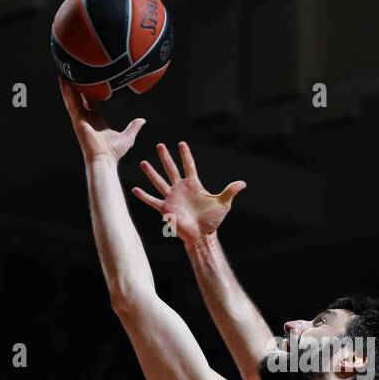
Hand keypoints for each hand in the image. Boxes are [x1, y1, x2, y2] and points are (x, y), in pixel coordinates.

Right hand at [58, 78, 143, 164]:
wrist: (105, 159)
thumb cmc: (113, 152)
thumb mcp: (127, 136)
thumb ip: (133, 127)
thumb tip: (142, 121)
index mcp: (96, 120)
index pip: (91, 102)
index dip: (88, 92)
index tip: (88, 82)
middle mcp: (87, 119)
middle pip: (79, 99)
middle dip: (76, 87)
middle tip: (73, 74)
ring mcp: (80, 119)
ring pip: (72, 100)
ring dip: (68, 88)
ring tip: (64, 75)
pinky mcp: (77, 120)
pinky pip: (71, 104)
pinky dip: (68, 94)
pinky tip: (66, 83)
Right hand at [131, 140, 245, 243]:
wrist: (202, 236)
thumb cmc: (212, 221)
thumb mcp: (223, 203)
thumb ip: (230, 191)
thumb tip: (243, 183)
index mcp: (194, 185)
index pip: (189, 166)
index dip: (186, 155)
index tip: (181, 143)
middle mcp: (180, 189)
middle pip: (171, 169)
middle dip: (166, 157)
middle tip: (159, 145)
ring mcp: (172, 198)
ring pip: (159, 181)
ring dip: (151, 173)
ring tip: (143, 162)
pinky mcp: (165, 208)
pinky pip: (152, 200)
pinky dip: (144, 196)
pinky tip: (134, 189)